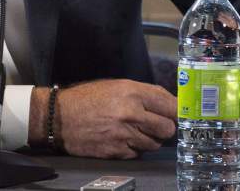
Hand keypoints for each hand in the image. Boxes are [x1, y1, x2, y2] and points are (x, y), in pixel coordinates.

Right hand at [41, 79, 175, 158]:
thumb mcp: (118, 85)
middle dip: (165, 128)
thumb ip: (145, 93)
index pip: (170, 106)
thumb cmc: (88, 98)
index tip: (180, 114)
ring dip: (150, 139)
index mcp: (133, 93)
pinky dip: (135, 148)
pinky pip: (138, 153)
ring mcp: (123, 135)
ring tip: (137, 131)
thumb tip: (170, 102)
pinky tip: (125, 140)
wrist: (58, 117)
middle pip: (167, 128)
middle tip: (158, 125)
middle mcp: (131, 114)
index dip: (178, 112)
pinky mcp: (115, 151)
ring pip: (154, 144)